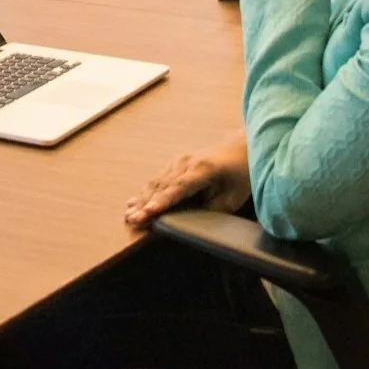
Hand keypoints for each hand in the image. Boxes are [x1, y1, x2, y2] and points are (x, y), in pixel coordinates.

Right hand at [125, 134, 250, 227]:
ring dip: (141, 199)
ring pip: (156, 182)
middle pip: (163, 186)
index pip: (179, 188)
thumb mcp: (234, 196)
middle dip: (146, 204)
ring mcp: (179, 160)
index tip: (148, 212)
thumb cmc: (240, 174)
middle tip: (132, 220)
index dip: (163, 201)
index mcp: (204, 169)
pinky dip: (145, 193)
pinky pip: (157, 179)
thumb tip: (190, 221)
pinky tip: (132, 203)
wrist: (239, 148)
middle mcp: (187, 162)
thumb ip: (213, 209)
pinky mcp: (175, 163)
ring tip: (128, 214)